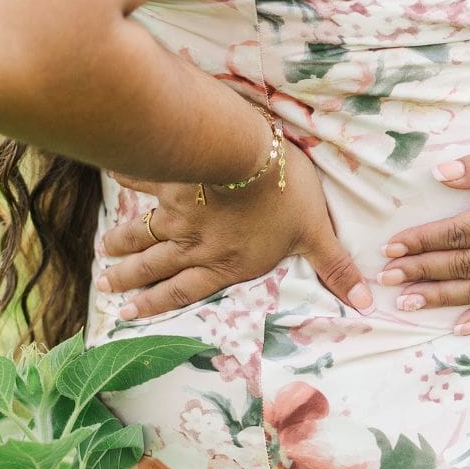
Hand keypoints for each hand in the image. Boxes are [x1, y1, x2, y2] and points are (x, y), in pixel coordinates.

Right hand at [96, 121, 375, 321]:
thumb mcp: (316, 233)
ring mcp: (176, 214)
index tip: (128, 313)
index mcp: (224, 262)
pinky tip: (114, 175)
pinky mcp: (168, 182)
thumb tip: (366, 301)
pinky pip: (145, 182)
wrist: (246, 155)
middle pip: (155, 267)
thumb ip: (335, 268)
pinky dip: (129, 179)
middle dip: (130, 278)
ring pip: (143, 234)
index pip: (186, 290)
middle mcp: (193, 245)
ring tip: (103, 253)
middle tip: (107, 286)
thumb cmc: (285, 195)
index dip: (157, 304)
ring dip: (123, 244)